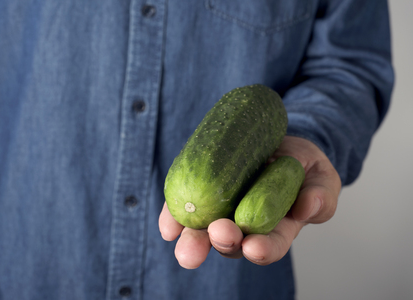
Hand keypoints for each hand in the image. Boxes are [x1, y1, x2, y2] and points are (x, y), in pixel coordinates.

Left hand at [159, 136, 341, 268]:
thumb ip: (321, 194)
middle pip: (231, 243)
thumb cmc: (303, 166)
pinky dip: (174, 218)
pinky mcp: (203, 193)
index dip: (263, 249)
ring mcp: (221, 211)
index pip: (270, 245)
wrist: (278, 144)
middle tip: (219, 235)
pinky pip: (185, 209)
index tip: (255, 248)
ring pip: (203, 232)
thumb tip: (308, 207)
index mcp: (276, 227)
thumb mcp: (321, 176)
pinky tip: (168, 225)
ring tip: (179, 238)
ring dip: (192, 238)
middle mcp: (244, 226)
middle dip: (222, 242)